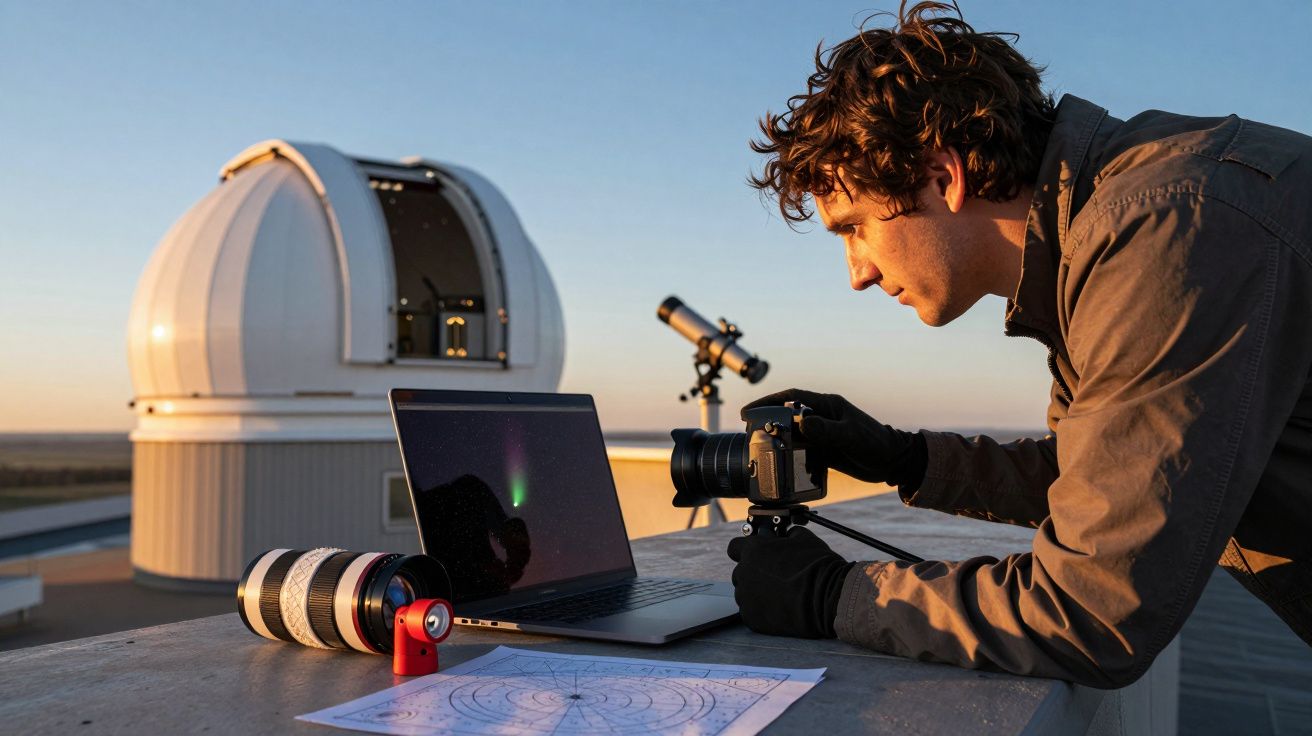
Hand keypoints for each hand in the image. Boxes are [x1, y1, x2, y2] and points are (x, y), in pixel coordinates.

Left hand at [726, 526, 852, 638]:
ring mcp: (746, 597)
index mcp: (753, 550)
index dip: (746, 550)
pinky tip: (780, 607)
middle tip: (775, 576)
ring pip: (745, 593)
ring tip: (781, 594)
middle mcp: (744, 573)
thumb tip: (787, 537)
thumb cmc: (817, 566)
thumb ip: (788, 535)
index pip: (735, 548)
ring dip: (757, 592)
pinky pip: (751, 611)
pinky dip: (762, 610)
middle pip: (741, 572)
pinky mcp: (752, 618)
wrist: (828, 598)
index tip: (757, 554)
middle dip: (754, 573)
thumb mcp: (804, 539)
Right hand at [743, 388, 926, 488]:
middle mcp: (821, 417)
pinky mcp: (824, 450)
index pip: (791, 398)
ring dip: (776, 439)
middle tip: (747, 430)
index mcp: (827, 405)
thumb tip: (802, 423)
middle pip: (787, 415)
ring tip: (758, 448)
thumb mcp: (850, 435)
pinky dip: (789, 456)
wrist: (892, 462)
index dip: (768, 402)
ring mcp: (822, 434)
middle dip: (766, 420)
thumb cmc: (875, 443)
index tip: (750, 411)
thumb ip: (827, 430)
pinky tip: (780, 463)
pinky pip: (801, 451)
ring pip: (792, 434)